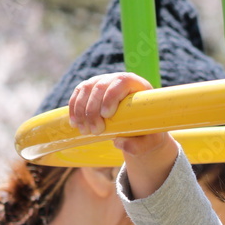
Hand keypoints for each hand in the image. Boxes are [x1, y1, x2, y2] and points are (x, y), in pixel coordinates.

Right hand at [69, 72, 178, 198]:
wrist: (139, 128)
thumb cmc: (147, 132)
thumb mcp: (149, 141)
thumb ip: (139, 145)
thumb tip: (119, 143)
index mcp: (137, 85)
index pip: (122, 81)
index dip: (111, 96)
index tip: (106, 115)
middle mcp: (117, 79)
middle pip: (100, 86)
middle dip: (94, 109)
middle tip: (95, 131)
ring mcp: (102, 81)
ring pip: (86, 89)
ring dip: (82, 110)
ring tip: (85, 130)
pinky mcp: (90, 88)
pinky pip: (78, 94)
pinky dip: (74, 108)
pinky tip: (75, 123)